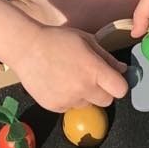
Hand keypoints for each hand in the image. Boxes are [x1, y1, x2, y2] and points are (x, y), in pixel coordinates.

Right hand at [8, 25, 128, 112]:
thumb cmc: (57, 39)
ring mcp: (69, 100)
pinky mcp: (55, 107)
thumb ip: (107, 57)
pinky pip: (69, 107)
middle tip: (90, 79)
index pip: (121, 90)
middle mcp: (84, 88)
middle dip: (103, 92)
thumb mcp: (87, 40)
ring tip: (68, 78)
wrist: (26, 48)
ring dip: (84, 96)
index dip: (118, 85)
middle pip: (107, 101)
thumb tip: (122, 69)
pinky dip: (67, 99)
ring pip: (87, 104)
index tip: (112, 80)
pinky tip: (57, 83)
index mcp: (94, 71)